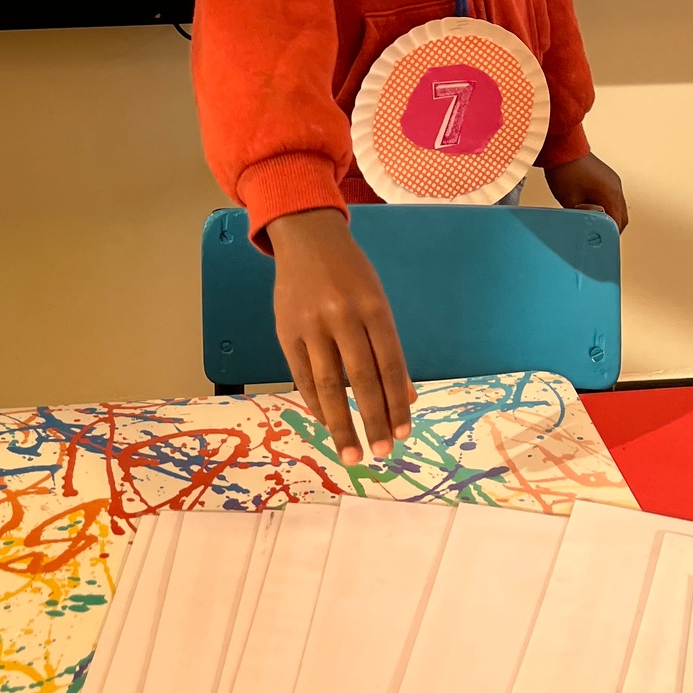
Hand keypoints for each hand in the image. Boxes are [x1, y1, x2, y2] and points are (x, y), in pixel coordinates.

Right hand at [268, 209, 415, 464]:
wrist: (306, 237)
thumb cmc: (350, 272)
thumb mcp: (377, 300)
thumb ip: (389, 348)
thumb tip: (407, 397)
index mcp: (373, 307)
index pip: (390, 365)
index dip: (398, 402)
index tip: (404, 434)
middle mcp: (343, 316)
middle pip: (361, 379)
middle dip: (373, 420)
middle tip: (382, 453)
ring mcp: (311, 325)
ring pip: (327, 385)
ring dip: (341, 424)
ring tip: (352, 454)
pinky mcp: (286, 332)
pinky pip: (302, 377)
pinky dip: (315, 404)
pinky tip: (327, 423)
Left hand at [545, 151, 627, 231]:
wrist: (561, 146)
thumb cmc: (565, 169)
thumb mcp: (570, 201)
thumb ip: (584, 217)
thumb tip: (590, 226)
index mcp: (611, 193)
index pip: (617, 223)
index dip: (609, 235)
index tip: (602, 243)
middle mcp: (616, 186)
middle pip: (621, 216)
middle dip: (611, 228)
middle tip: (598, 237)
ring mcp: (612, 180)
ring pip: (617, 207)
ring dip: (608, 216)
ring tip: (593, 224)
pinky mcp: (606, 177)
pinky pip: (611, 197)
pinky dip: (606, 206)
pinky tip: (592, 209)